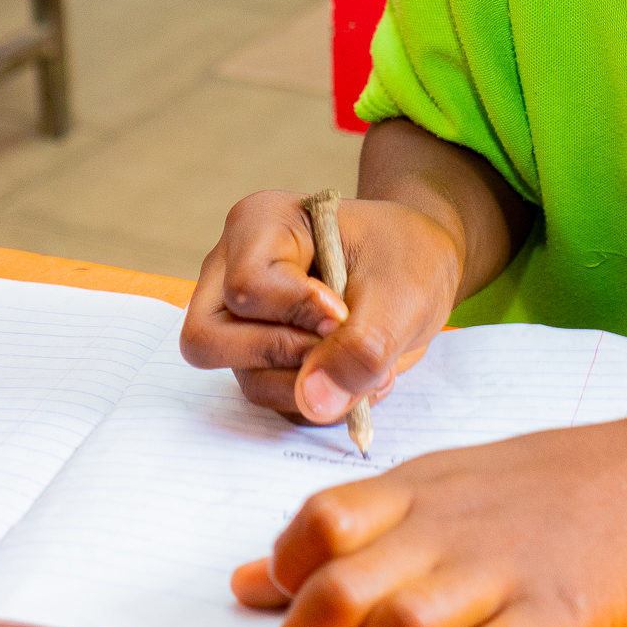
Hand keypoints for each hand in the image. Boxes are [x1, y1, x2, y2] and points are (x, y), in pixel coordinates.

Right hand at [178, 189, 460, 424]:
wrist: (418, 270)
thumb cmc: (404, 257)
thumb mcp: (400, 293)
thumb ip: (360, 346)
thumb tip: (314, 400)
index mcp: (259, 226)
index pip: (246, 288)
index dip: (297, 312)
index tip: (343, 312)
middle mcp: (231, 272)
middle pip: (209, 340)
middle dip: (284, 357)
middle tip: (339, 344)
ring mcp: (240, 321)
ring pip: (246, 379)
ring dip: (313, 387)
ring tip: (369, 367)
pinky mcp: (260, 359)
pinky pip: (274, 400)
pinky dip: (320, 400)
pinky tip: (357, 376)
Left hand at [230, 407, 626, 626]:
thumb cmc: (547, 485)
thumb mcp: (444, 481)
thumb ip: (355, 526)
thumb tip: (250, 581)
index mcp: (420, 488)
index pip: (319, 521)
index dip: (285, 572)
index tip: (288, 605)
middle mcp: (451, 527)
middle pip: (341, 588)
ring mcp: (503, 570)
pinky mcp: (556, 614)